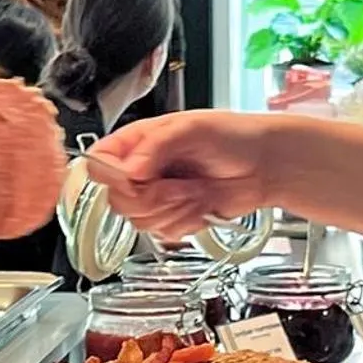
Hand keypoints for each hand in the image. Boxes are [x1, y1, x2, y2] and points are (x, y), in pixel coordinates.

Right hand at [86, 112, 280, 238]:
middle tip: (180, 183)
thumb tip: (128, 170)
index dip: (113, 178)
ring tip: (196, 190)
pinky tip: (202, 203)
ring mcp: (155, 197)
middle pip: (118, 201)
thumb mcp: (191, 129)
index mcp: (136, 143)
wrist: (264, 167)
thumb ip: (154, 146)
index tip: (139, 177)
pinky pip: (163, 233)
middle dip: (153, 198)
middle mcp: (140, 171)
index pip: (99, 165)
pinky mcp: (172, 219)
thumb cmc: (232, 137)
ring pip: (140, 222)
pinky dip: (187, 221)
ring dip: (174, 209)